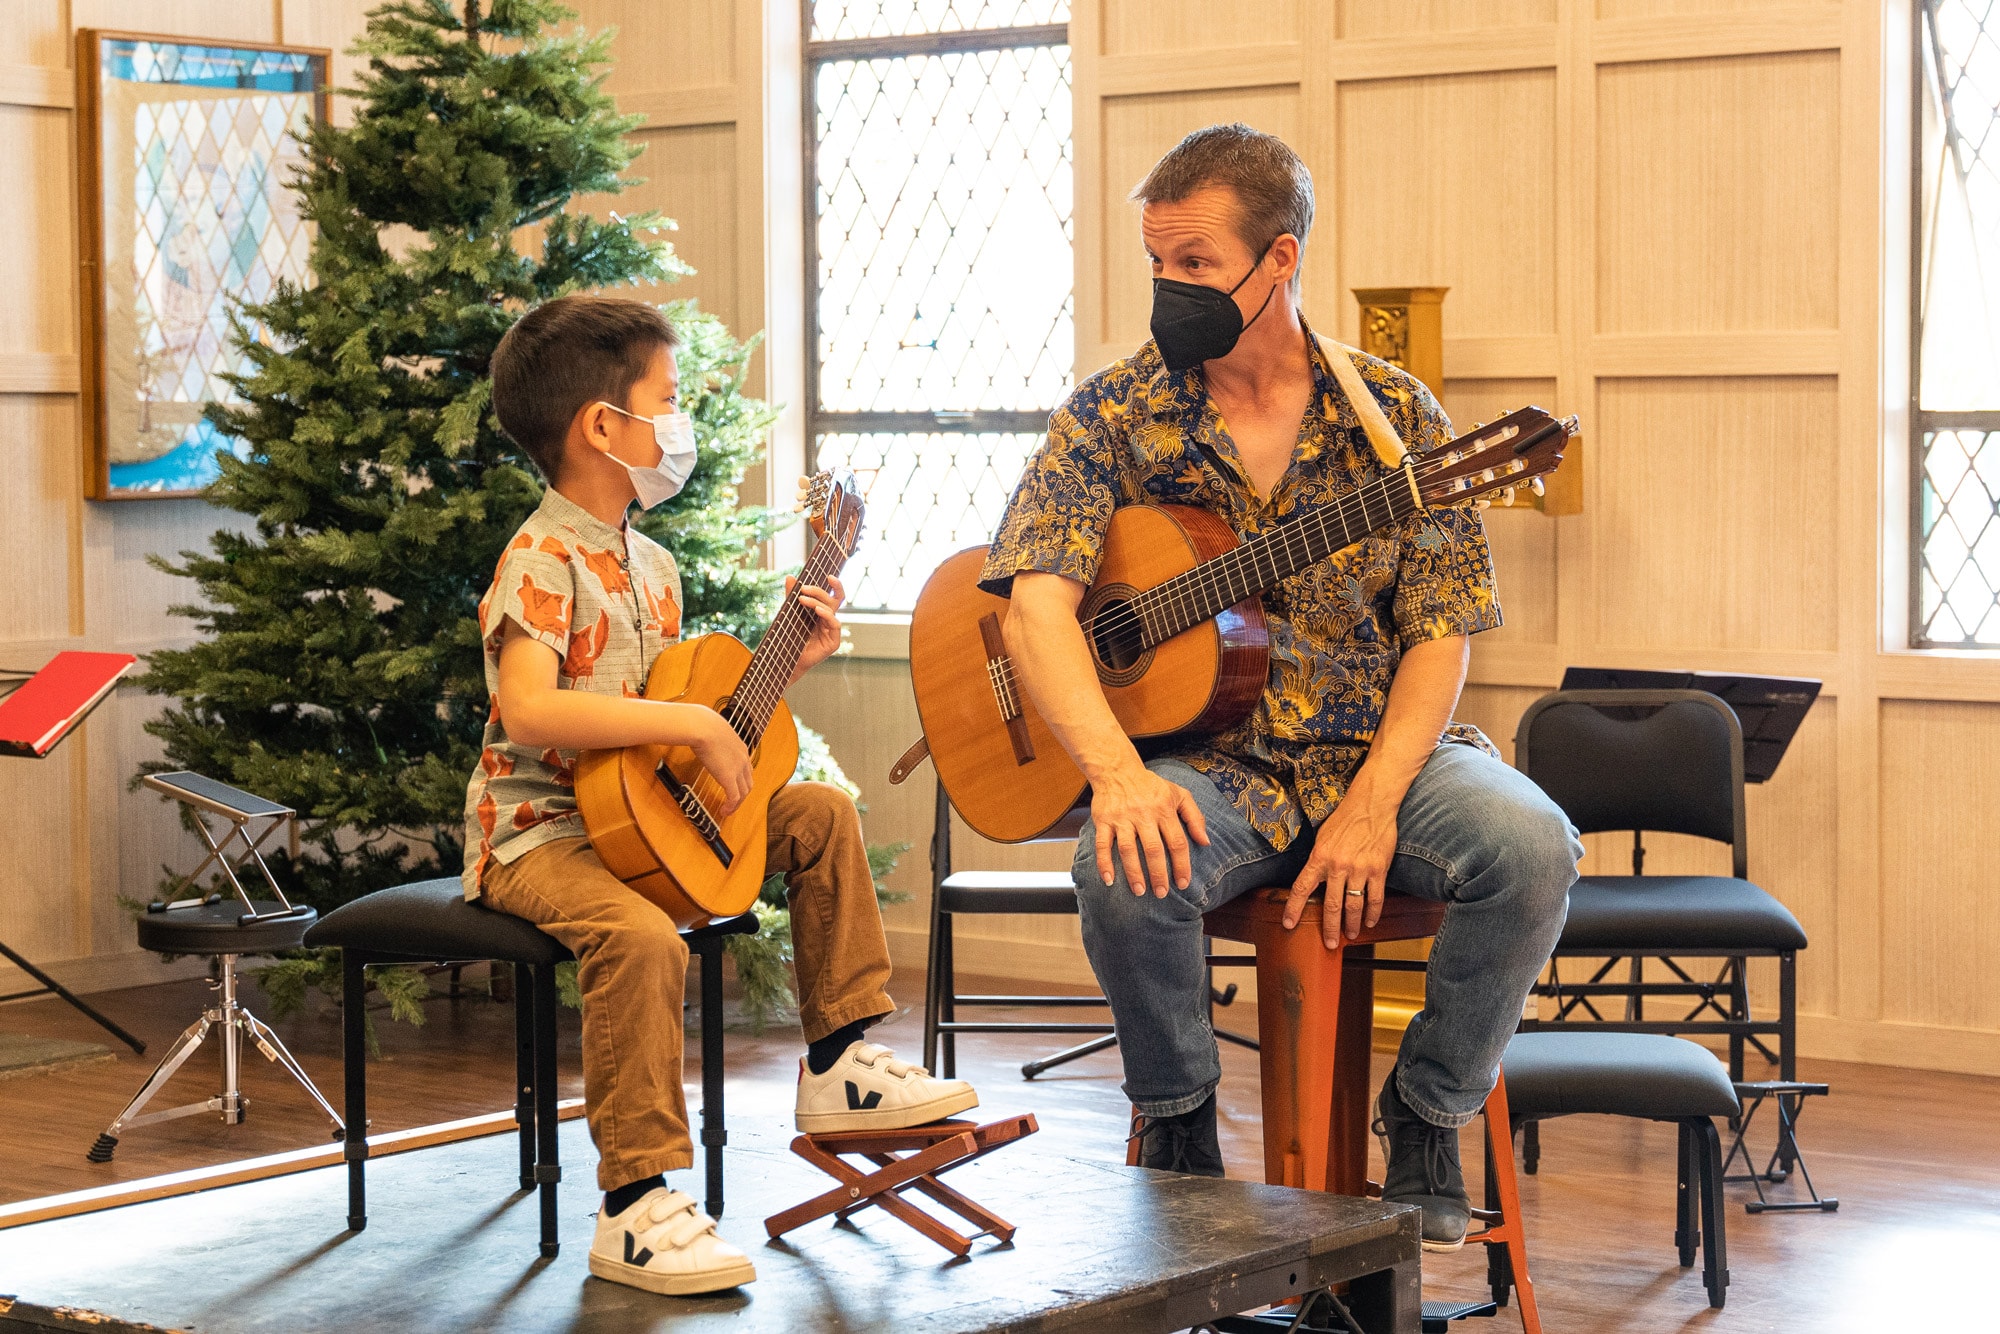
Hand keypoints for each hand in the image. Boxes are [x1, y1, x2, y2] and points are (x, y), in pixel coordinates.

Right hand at [686, 709, 752, 816]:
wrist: (702, 727)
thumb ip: (714, 737)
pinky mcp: (729, 778)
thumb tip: (702, 734)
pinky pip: (734, 798)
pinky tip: (724, 811)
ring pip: (744, 793)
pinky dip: (731, 807)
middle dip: (742, 795)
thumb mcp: (714, 732)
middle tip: (732, 803)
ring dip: (737, 804)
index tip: (733, 787)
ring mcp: (738, 769)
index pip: (747, 769)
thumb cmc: (702, 725)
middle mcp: (743, 759)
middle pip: (748, 783)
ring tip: (728, 810)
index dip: (741, 781)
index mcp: (741, 748)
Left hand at [789, 574, 844, 681]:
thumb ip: (791, 596)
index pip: (833, 596)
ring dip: (817, 602)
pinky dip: (827, 615)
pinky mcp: (833, 642)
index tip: (829, 575)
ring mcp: (832, 632)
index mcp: (822, 613)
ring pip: (831, 611)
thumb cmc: (789, 637)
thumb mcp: (789, 613)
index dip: (836, 585)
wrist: (785, 660)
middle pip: (832, 601)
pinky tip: (817, 611)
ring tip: (802, 599)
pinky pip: (835, 624)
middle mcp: (829, 621)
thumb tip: (790, 576)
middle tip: (804, 588)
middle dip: (818, 592)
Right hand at [1089, 763, 1209, 895]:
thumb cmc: (1151, 786)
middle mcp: (1143, 814)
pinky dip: (1103, 863)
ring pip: (1128, 849)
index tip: (1183, 883)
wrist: (1117, 770)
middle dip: (1158, 874)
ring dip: (1133, 873)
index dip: (1181, 865)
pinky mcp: (1103, 820)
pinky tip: (1108, 880)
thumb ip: (1195, 817)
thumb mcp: (1179, 794)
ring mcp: (1122, 818)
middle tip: (1161, 893)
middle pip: (1153, 849)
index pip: (1177, 842)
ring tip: (1139, 891)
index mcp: (1164, 809)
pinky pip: (1102, 844)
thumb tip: (1205, 843)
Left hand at [1282, 781, 1398, 946]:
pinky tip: (1369, 922)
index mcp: (1319, 857)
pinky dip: (1372, 913)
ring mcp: (1359, 869)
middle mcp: (1338, 866)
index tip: (1289, 924)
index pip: (1302, 888)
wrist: (1371, 804)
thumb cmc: (1345, 818)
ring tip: (1350, 936)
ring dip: (1351, 925)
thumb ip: (1317, 859)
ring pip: (1354, 906)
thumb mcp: (1322, 837)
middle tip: (1330, 944)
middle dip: (1329, 928)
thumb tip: (1312, 878)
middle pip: (1331, 905)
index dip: (1294, 909)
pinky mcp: (1378, 869)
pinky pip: (1375, 898)